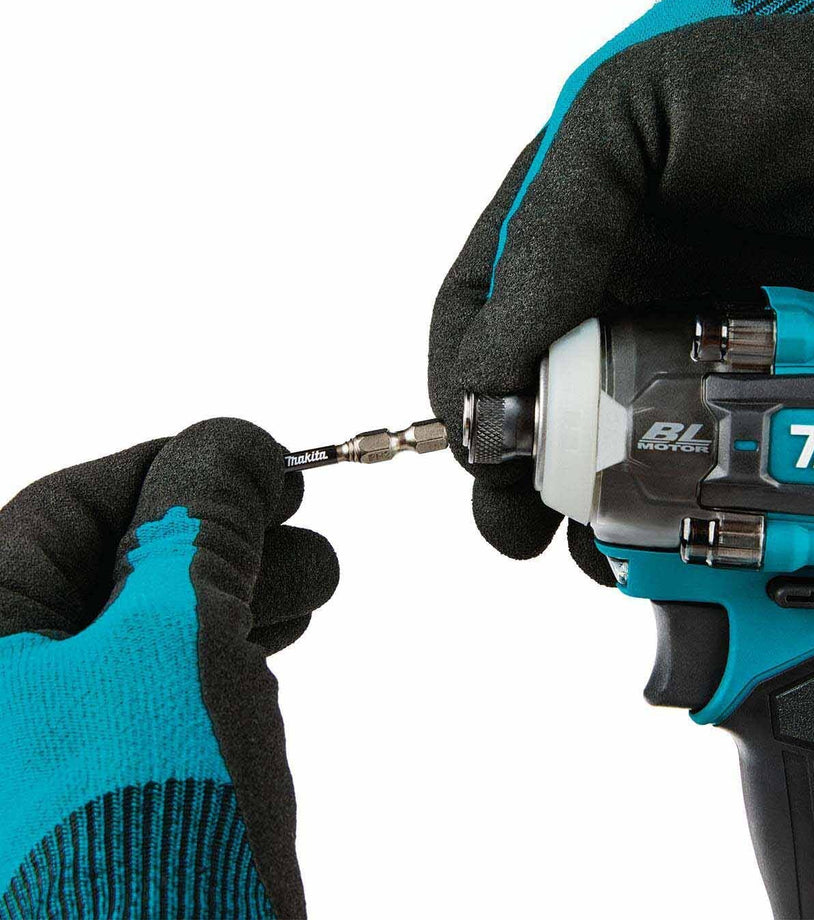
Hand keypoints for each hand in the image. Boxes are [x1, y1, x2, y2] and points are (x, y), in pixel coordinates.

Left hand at [0, 418, 338, 917]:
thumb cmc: (142, 842)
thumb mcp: (177, 646)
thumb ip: (201, 526)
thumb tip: (234, 442)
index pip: (65, 511)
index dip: (175, 469)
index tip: (263, 459)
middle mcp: (0, 695)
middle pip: (104, 568)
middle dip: (214, 534)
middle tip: (296, 516)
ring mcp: (45, 752)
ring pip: (140, 631)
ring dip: (230, 590)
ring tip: (310, 583)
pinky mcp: (101, 792)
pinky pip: (156, 691)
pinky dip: (221, 653)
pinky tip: (275, 641)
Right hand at [429, 0, 813, 585]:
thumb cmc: (758, 79)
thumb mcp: (618, 126)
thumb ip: (543, 239)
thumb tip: (484, 371)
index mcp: (552, 232)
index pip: (474, 321)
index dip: (462, 389)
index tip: (478, 449)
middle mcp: (604, 291)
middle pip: (532, 396)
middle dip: (516, 468)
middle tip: (518, 528)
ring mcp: (673, 336)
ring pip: (610, 437)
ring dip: (591, 498)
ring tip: (592, 549)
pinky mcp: (744, 373)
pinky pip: (695, 447)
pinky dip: (677, 493)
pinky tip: (668, 525)